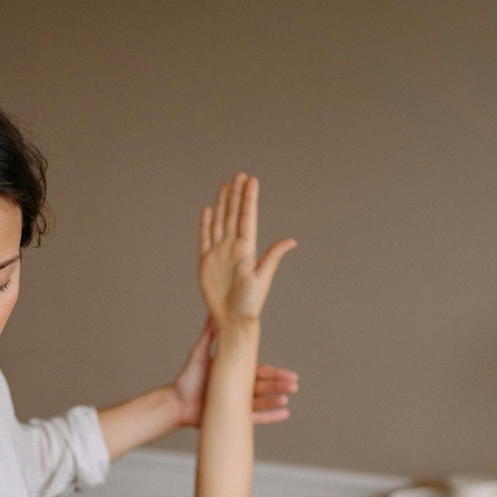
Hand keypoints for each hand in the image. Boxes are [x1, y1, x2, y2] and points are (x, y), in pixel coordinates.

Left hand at [171, 316, 298, 428]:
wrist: (175, 402)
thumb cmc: (187, 378)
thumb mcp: (199, 354)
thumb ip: (209, 336)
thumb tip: (214, 313)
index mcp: (234, 374)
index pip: (260, 372)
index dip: (275, 372)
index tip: (289, 373)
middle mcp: (238, 389)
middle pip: (264, 386)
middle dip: (280, 385)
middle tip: (295, 384)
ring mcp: (236, 404)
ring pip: (261, 401)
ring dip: (275, 399)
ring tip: (288, 396)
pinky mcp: (232, 417)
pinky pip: (254, 418)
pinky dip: (270, 416)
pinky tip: (285, 413)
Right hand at [199, 172, 294, 328]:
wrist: (232, 320)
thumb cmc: (250, 304)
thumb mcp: (263, 278)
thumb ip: (272, 257)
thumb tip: (291, 240)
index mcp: (247, 249)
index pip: (247, 218)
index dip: (248, 199)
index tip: (251, 180)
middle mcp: (232, 248)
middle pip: (233, 215)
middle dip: (236, 195)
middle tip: (239, 175)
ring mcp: (218, 253)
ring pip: (220, 222)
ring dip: (222, 204)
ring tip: (225, 186)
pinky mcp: (206, 262)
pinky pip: (204, 238)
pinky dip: (206, 223)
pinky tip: (208, 209)